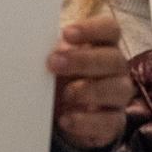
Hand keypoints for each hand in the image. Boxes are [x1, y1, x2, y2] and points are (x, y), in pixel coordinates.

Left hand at [50, 15, 133, 151]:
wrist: (61, 114)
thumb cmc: (60, 78)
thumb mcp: (54, 61)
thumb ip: (52, 51)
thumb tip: (33, 45)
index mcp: (103, 45)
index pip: (109, 29)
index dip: (92, 29)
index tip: (66, 33)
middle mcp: (116, 68)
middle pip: (113, 59)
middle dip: (83, 61)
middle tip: (54, 63)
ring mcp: (118, 96)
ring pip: (118, 89)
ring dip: (89, 91)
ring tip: (65, 94)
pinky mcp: (114, 122)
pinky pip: (109, 122)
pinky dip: (86, 122)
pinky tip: (66, 119)